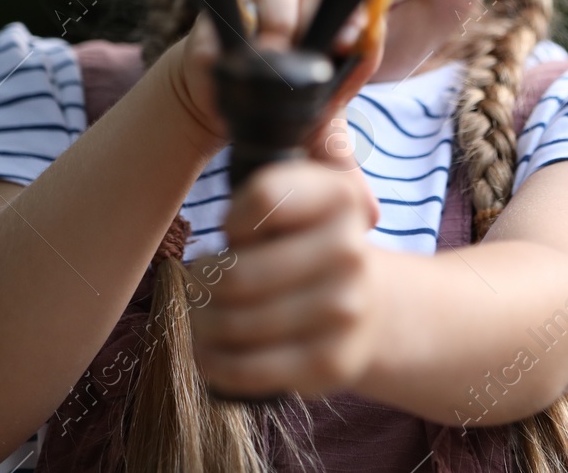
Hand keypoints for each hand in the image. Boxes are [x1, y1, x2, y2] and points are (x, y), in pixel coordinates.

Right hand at [162, 0, 384, 173]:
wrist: (219, 105)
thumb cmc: (278, 116)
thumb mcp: (307, 142)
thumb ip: (336, 167)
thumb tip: (369, 213)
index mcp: (336, 43)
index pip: (362, 25)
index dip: (364, 27)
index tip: (356, 42)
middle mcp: (307, 16)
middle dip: (325, 14)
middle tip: (325, 42)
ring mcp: (265, 9)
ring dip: (278, 17)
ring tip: (271, 53)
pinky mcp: (225, 13)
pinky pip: (227, 6)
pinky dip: (226, 29)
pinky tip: (221, 57)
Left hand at [186, 154, 387, 397]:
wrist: (364, 302)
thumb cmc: (304, 247)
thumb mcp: (292, 203)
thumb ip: (257, 205)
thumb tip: (217, 261)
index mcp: (339, 197)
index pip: (265, 197)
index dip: (232, 219)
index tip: (233, 232)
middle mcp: (350, 250)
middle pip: (236, 274)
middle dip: (204, 282)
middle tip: (203, 282)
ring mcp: (345, 309)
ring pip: (235, 323)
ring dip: (204, 322)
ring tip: (205, 313)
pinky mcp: (330, 361)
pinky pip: (247, 369)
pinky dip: (215, 361)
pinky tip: (211, 348)